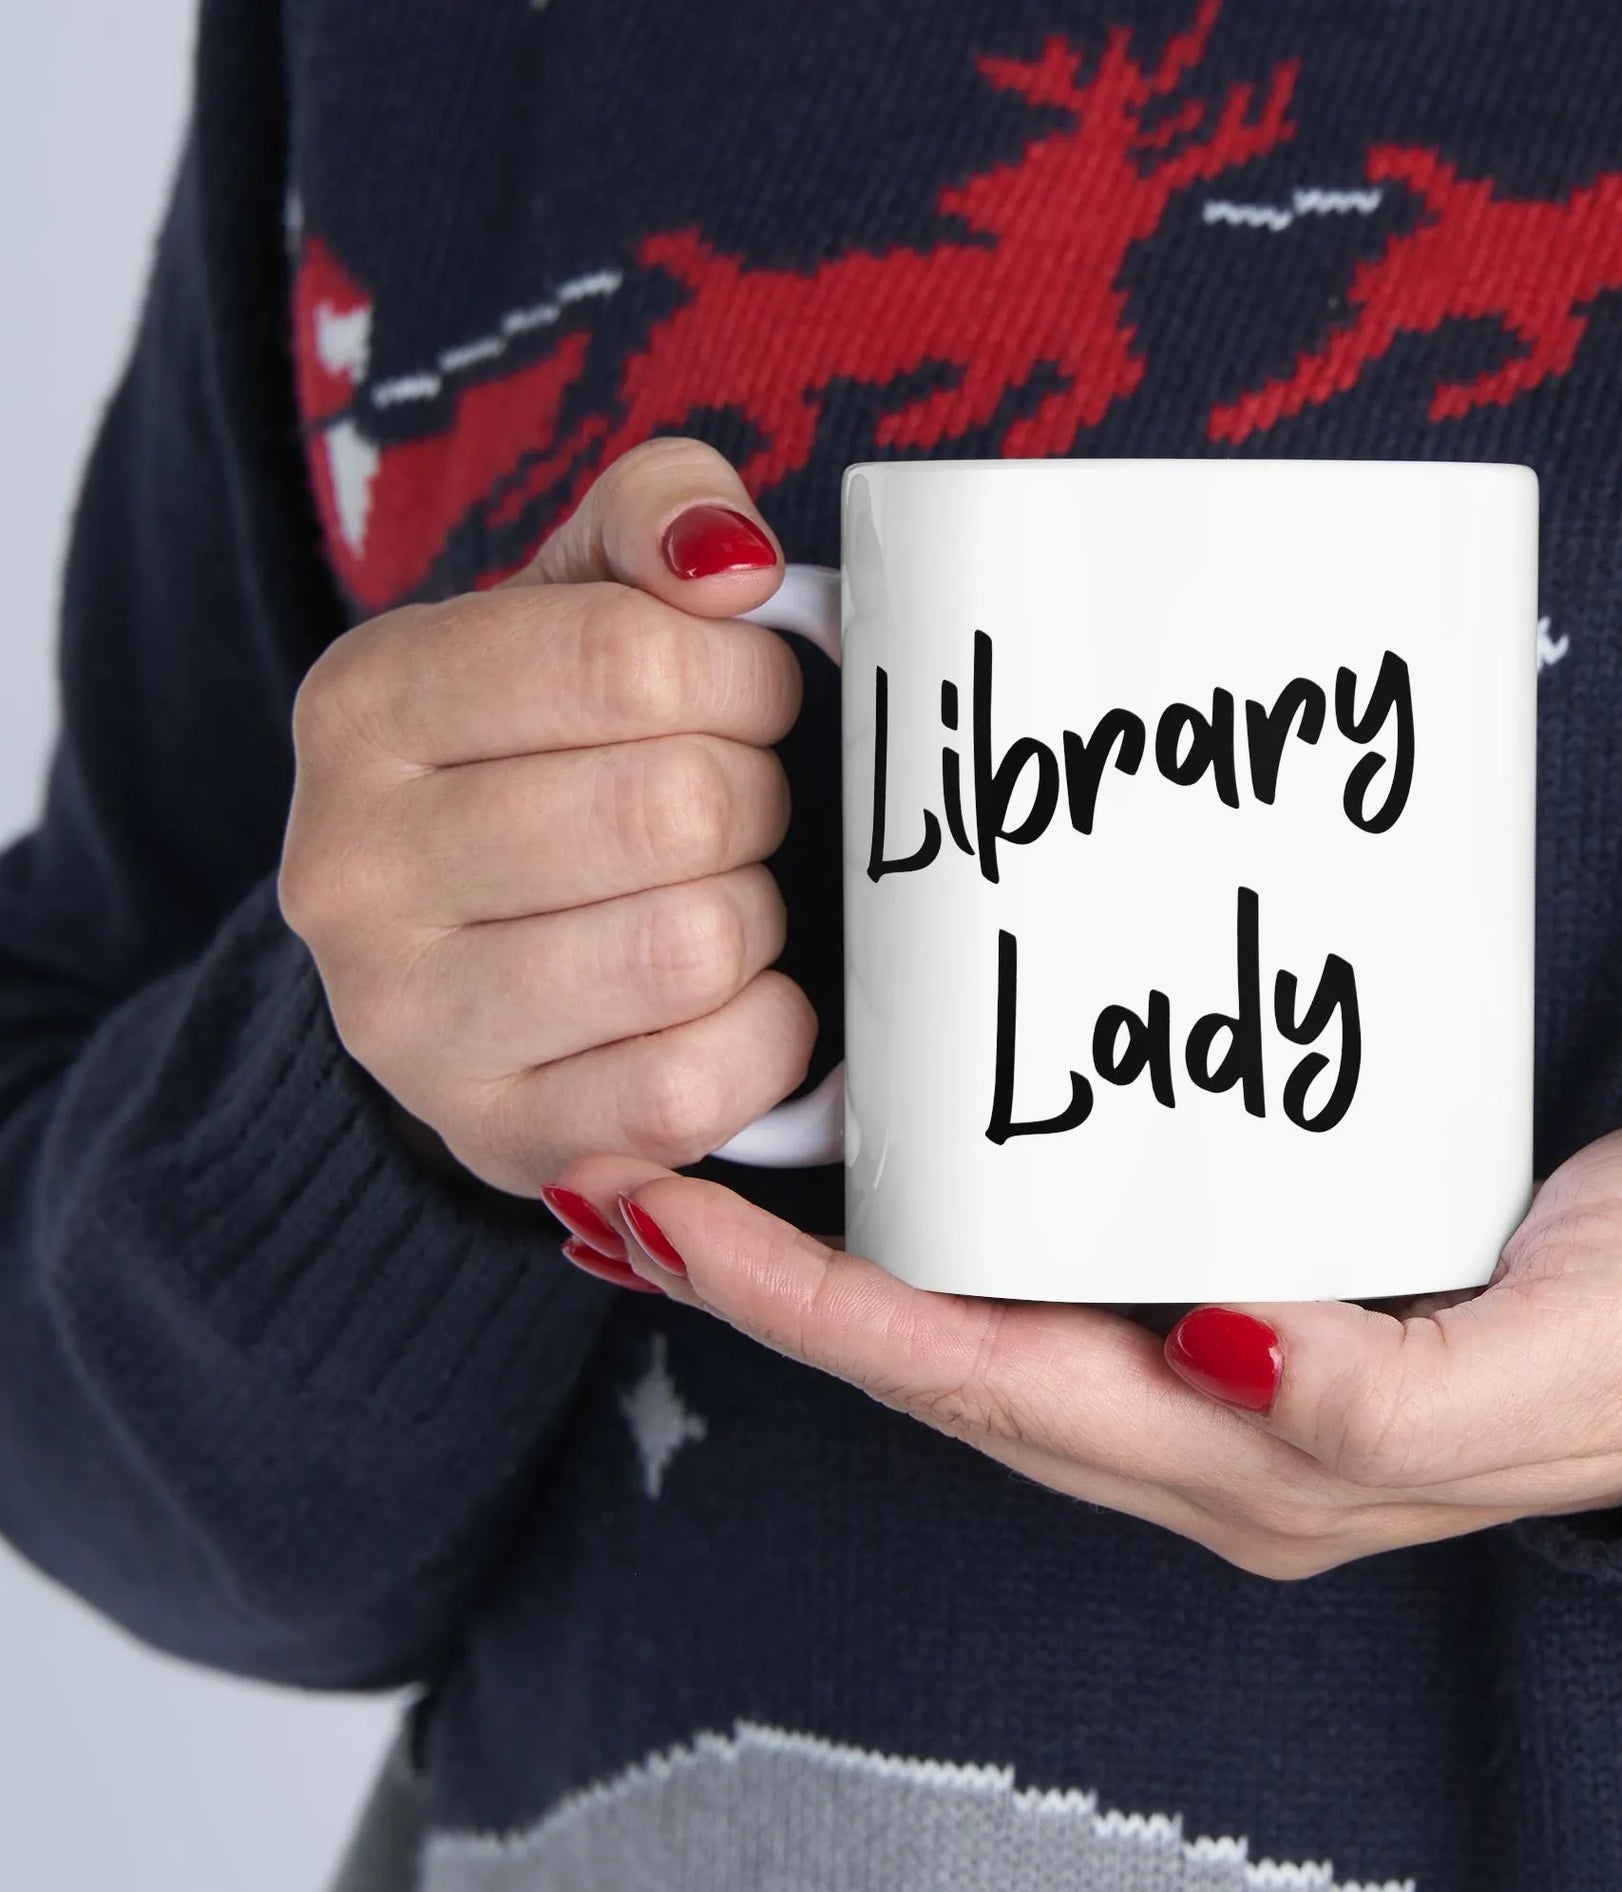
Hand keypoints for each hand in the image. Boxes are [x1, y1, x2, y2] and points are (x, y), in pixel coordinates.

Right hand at [280, 438, 813, 1196]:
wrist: (463, 954)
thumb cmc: (549, 757)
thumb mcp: (578, 600)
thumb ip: (656, 518)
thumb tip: (731, 561)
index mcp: (367, 704)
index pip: (628, 658)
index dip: (744, 677)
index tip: (751, 698)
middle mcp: (352, 869)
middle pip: (674, 808)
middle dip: (754, 798)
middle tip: (738, 807)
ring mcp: (410, 1024)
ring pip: (691, 947)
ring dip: (756, 916)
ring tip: (722, 896)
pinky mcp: (498, 1138)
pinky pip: (693, 1087)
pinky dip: (763, 1036)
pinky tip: (736, 999)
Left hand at [548, 1113, 1621, 1575]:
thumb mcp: (1565, 1362)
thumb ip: (1394, 1395)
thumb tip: (1224, 1350)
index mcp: (1255, 1460)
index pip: (979, 1384)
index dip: (813, 1312)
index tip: (665, 1217)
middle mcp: (1206, 1419)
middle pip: (940, 1355)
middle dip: (772, 1283)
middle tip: (627, 1168)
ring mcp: (1221, 1352)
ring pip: (983, 1309)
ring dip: (839, 1249)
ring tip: (713, 1150)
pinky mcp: (1256, 1270)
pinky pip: (1061, 1256)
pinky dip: (953, 1212)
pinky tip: (906, 1141)